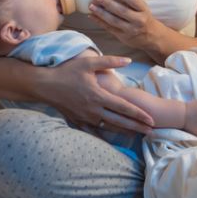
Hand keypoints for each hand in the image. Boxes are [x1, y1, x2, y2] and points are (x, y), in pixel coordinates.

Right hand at [40, 53, 154, 134]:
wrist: (45, 85)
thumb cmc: (67, 72)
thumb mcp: (89, 63)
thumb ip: (110, 61)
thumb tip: (129, 60)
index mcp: (98, 96)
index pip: (123, 107)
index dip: (139, 114)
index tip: (151, 119)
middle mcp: (94, 110)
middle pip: (120, 121)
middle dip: (137, 127)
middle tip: (152, 132)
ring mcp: (86, 118)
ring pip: (109, 128)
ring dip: (125, 131)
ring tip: (138, 134)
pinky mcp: (78, 121)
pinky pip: (95, 131)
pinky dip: (106, 134)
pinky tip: (113, 137)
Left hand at [87, 0, 160, 53]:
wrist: (151, 36)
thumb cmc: (144, 17)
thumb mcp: (142, 7)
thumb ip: (130, 0)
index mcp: (144, 10)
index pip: (133, 0)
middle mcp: (138, 20)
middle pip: (121, 11)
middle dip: (107, 3)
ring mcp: (130, 30)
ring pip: (113, 21)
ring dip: (101, 13)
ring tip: (91, 5)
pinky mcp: (123, 37)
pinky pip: (109, 28)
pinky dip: (99, 22)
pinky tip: (92, 16)